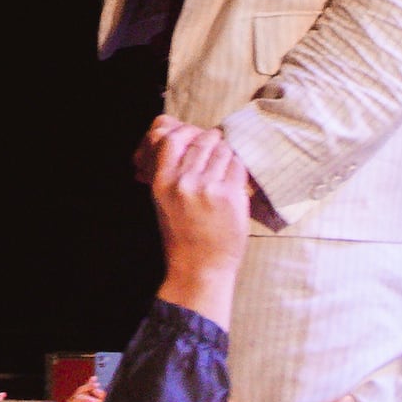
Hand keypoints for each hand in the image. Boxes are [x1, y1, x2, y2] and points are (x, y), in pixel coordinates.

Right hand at [143, 117, 253, 296]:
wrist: (199, 267)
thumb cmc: (182, 234)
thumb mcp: (164, 200)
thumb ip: (171, 171)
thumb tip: (184, 138)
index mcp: (162, 181)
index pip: (173, 139)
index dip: (189, 133)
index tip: (198, 137)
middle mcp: (183, 181)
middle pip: (203, 141)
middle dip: (214, 142)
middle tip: (218, 152)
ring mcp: (207, 187)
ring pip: (223, 151)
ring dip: (228, 156)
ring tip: (226, 170)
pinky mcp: (230, 195)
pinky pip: (238, 166)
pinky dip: (239, 170)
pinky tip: (235, 182)